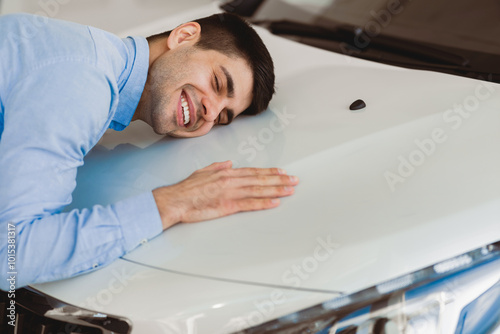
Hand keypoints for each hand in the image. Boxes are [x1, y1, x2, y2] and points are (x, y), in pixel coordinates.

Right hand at [152, 161, 298, 229]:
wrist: (176, 200)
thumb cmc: (186, 189)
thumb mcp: (202, 172)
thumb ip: (217, 167)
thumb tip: (228, 163)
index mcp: (226, 173)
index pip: (253, 171)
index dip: (269, 172)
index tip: (281, 172)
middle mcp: (231, 180)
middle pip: (260, 179)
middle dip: (279, 180)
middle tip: (294, 180)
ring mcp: (230, 193)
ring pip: (258, 190)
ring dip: (276, 189)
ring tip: (290, 190)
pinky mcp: (227, 206)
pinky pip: (249, 204)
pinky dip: (264, 203)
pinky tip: (275, 202)